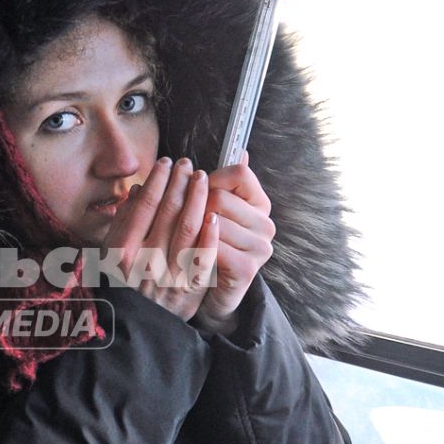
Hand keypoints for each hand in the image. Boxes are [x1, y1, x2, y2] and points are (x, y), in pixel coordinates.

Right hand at [104, 157, 218, 322]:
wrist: (137, 328)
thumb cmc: (122, 287)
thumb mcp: (108, 255)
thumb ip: (122, 223)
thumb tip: (136, 191)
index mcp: (122, 251)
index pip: (144, 205)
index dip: (158, 181)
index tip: (166, 164)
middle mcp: (145, 260)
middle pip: (168, 211)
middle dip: (180, 183)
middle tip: (188, 165)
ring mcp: (169, 274)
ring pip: (188, 227)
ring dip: (197, 199)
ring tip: (203, 180)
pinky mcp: (189, 288)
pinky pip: (203, 256)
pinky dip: (210, 233)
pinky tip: (213, 214)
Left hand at [193, 154, 275, 334]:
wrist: (211, 294)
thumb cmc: (208, 246)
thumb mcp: (216, 212)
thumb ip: (225, 184)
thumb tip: (240, 150)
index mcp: (260, 204)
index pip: (239, 174)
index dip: (211, 179)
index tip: (197, 188)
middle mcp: (265, 224)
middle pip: (220, 197)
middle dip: (194, 204)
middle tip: (182, 216)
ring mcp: (259, 248)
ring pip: (212, 221)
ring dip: (189, 226)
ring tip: (178, 235)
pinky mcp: (247, 270)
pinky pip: (211, 247)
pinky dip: (192, 246)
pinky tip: (180, 248)